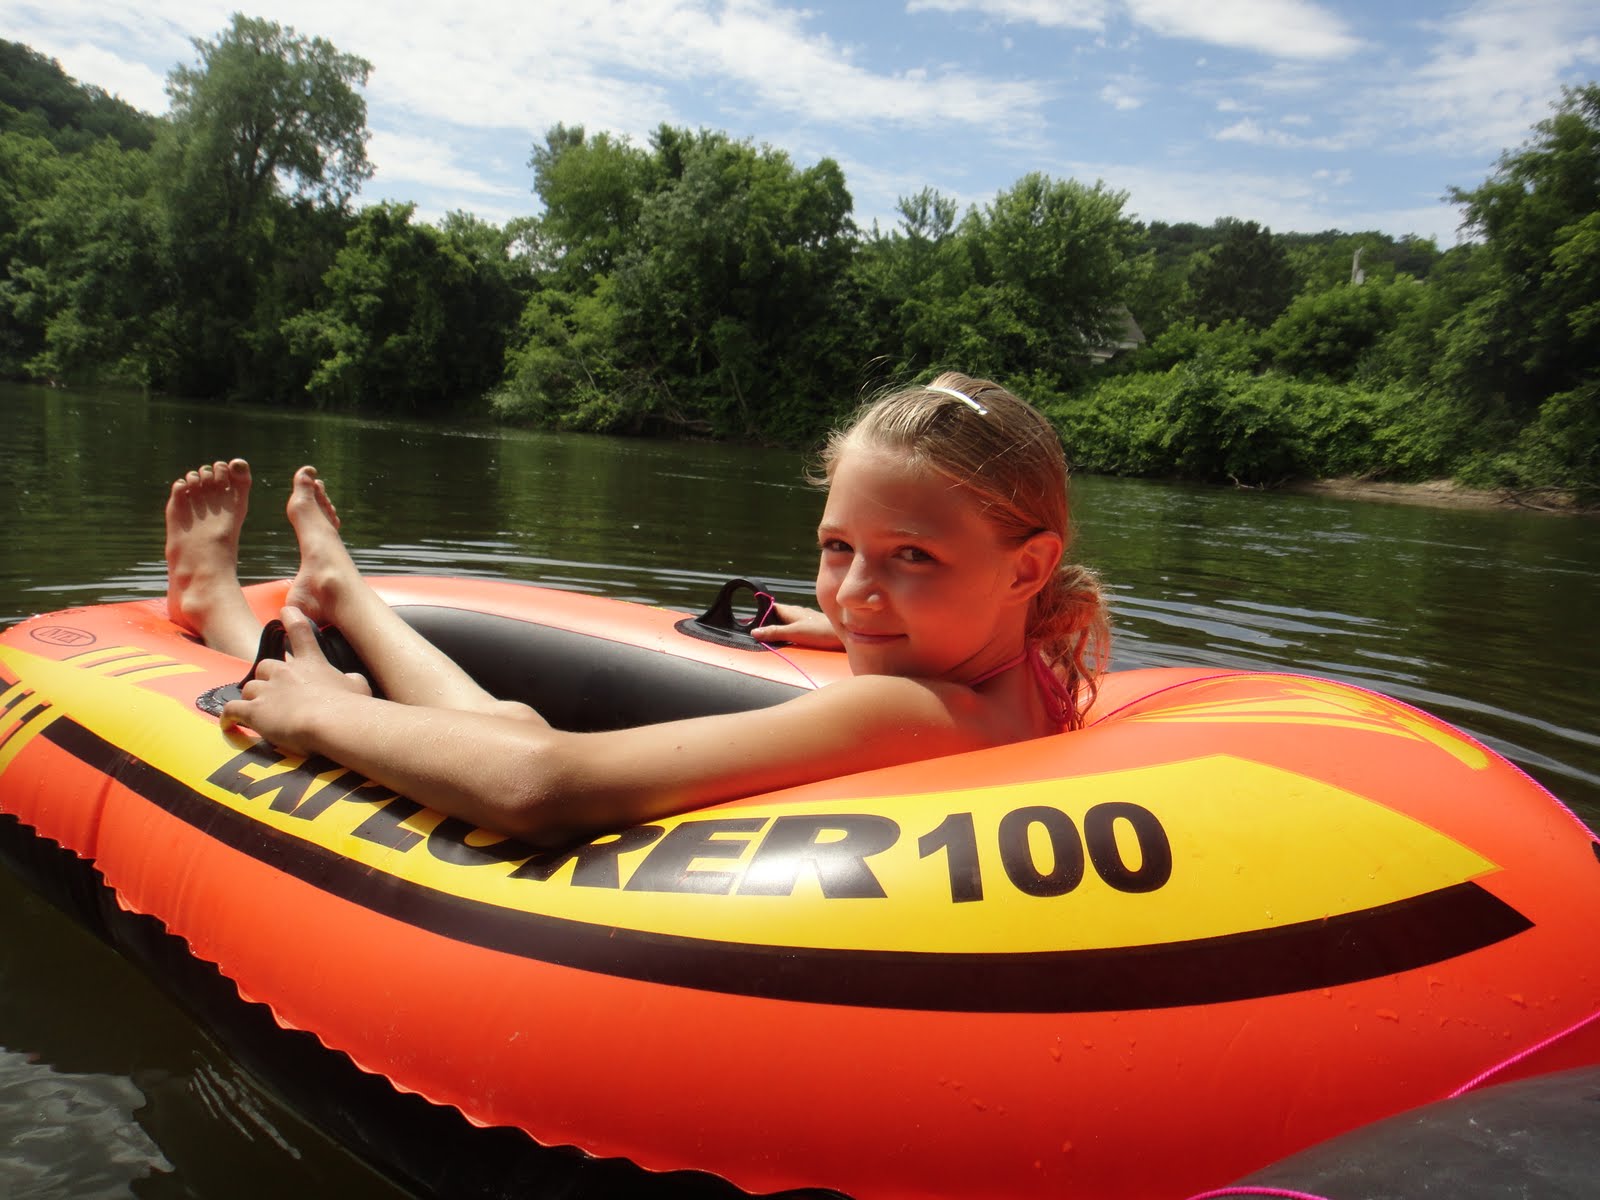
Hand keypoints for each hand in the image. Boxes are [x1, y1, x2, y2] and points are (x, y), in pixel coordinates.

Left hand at [221, 606, 372, 753]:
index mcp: (311, 662)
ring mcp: (267, 690)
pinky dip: (230, 716)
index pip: (299, 632)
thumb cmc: (349, 706)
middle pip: (265, 666)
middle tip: (275, 691)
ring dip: (253, 698)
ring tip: (260, 712)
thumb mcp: (359, 687)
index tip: (285, 611)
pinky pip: (233, 710)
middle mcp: (285, 671)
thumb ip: (351, 679)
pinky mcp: (254, 711)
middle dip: (267, 677)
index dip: (292, 619)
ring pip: (249, 688)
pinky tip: (229, 723)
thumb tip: (350, 679)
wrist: (329, 722)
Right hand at [750, 602, 843, 650]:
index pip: (769, 606)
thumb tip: (754, 631)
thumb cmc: (821, 631)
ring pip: (786, 622)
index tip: (748, 620)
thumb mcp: (795, 633)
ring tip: (769, 640)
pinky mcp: (812, 628)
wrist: (847, 635)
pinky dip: (789, 634)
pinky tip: (789, 643)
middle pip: (777, 615)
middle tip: (756, 634)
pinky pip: (795, 629)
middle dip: (767, 622)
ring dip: (778, 629)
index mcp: (790, 610)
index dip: (759, 611)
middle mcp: (796, 613)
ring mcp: (805, 620)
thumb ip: (775, 632)